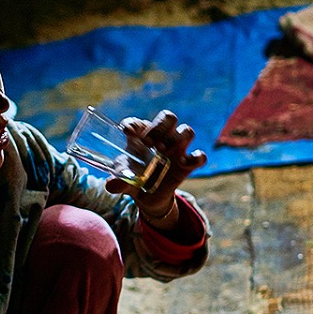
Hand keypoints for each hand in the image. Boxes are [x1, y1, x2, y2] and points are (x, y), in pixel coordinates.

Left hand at [108, 109, 206, 225]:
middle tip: (149, 142)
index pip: (137, 122)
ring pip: (187, 131)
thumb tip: (111, 186)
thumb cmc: (133, 179)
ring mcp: (177, 149)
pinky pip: (200, 156)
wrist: (148, 196)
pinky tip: (183, 163)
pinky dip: (196, 157)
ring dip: (178, 138)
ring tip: (165, 152)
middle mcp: (161, 138)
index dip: (133, 124)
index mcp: (140, 136)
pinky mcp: (188, 165)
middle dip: (160, 126)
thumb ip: (118, 182)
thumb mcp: (123, 181)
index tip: (128, 132)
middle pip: (168, 117)